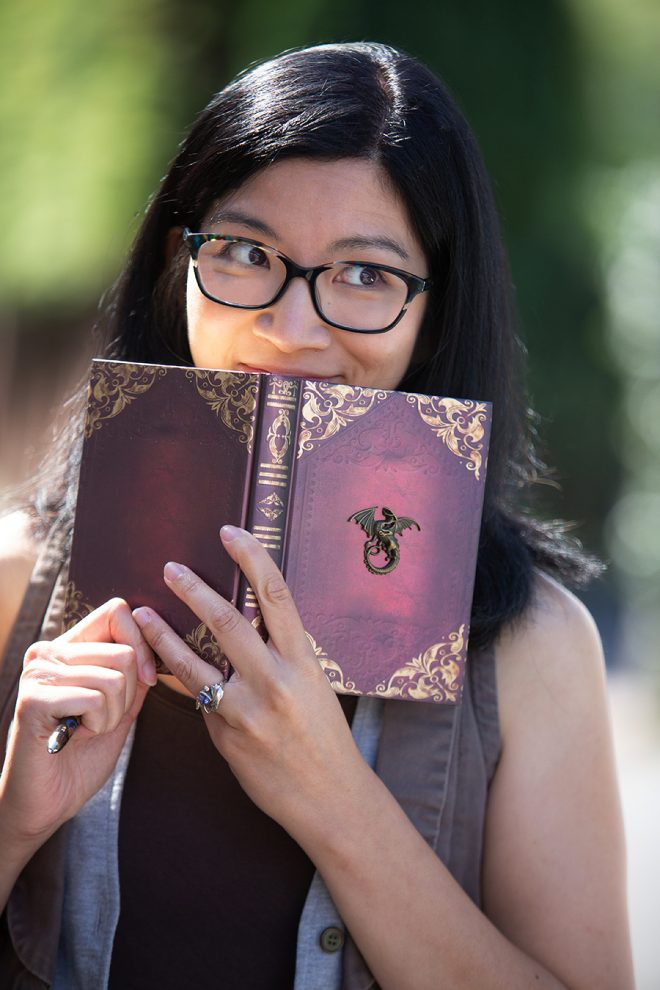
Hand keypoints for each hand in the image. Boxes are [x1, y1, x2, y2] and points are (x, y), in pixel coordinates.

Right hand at [0, 599, 156, 849]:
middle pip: (125, 651)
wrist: (47, 803)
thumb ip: (136, 671)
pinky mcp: (33, 699)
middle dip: (128, 695)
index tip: (147, 681)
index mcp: (69, 646)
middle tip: (98, 720)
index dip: (144, 644)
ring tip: (84, 729)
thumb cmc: (83, 754)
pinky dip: (98, 725)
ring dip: (112, 715)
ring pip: (115, 677)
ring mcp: (37, 673)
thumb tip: (159, 635)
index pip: (117, 611)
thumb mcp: (121, 705)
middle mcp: (48, 651)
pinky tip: (73, 737)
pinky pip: (96, 699)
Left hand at [133, 525, 367, 844]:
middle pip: (228, 620)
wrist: (330, 799)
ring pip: (195, 662)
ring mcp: (249, 711)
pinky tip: (162, 664)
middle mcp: (277, 680)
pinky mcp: (226, 736)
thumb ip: (280, 653)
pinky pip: (197, 699)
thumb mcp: (313, 684)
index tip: (230, 531)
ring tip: (141, 613)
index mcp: (304, 660)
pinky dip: (181, 679)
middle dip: (194, 590)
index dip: (252, 557)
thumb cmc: (323, 737)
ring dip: (164, 633)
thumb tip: (248, 619)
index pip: (276, 595)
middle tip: (169, 567)